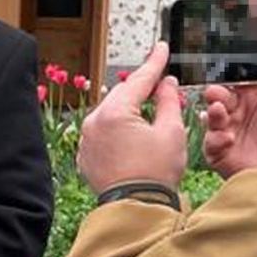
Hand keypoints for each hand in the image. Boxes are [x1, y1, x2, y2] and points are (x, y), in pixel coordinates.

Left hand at [77, 41, 186, 194]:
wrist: (136, 208)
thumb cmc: (156, 174)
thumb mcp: (171, 132)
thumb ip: (169, 101)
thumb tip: (166, 83)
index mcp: (115, 113)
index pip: (138, 80)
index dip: (154, 63)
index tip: (162, 48)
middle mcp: (94, 122)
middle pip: (122, 95)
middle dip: (142, 89)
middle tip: (163, 84)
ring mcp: (86, 139)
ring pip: (110, 113)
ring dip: (129, 109)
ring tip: (150, 112)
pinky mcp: (85, 155)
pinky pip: (101, 132)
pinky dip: (116, 128)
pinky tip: (132, 134)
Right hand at [201, 82, 256, 178]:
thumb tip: (246, 63)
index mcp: (253, 99)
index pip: (232, 85)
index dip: (225, 80)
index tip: (221, 75)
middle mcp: (240, 116)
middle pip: (217, 100)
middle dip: (214, 95)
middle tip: (214, 93)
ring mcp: (230, 136)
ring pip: (211, 122)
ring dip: (213, 115)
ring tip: (219, 110)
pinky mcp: (224, 157)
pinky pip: (211, 146)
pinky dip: (215, 140)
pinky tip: (228, 137)